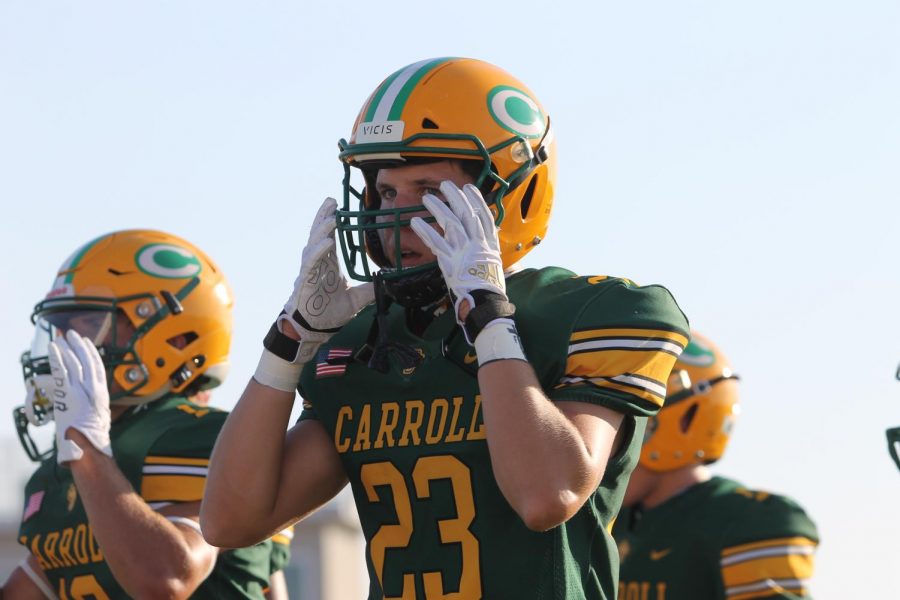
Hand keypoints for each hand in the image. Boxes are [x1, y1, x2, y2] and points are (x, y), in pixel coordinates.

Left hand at [47, 330, 112, 463]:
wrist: (88, 446)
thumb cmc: (92, 437)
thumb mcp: (99, 417)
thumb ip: (94, 405)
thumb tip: (90, 401)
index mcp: (102, 393)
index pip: (98, 367)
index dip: (92, 352)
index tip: (87, 342)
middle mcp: (93, 388)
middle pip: (87, 360)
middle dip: (79, 346)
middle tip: (72, 334)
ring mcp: (80, 390)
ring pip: (74, 363)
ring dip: (67, 348)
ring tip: (61, 338)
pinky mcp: (67, 393)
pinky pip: (61, 370)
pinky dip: (56, 357)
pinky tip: (53, 347)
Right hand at [278, 197, 374, 361]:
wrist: (313, 330)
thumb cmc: (329, 312)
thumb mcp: (356, 300)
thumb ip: (370, 290)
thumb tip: (387, 283)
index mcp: (328, 263)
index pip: (329, 237)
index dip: (332, 221)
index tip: (338, 206)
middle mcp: (317, 262)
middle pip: (319, 233)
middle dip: (324, 216)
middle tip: (332, 200)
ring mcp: (310, 270)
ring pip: (314, 244)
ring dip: (323, 229)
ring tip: (333, 217)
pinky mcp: (306, 281)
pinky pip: (312, 262)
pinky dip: (319, 251)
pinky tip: (328, 241)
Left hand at [410, 181, 513, 343]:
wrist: (485, 303)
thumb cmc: (489, 288)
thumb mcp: (494, 265)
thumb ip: (487, 250)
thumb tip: (488, 240)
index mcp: (489, 244)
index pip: (484, 216)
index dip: (476, 200)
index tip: (468, 187)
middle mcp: (477, 244)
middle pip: (466, 214)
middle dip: (455, 197)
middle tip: (445, 185)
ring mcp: (463, 252)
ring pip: (450, 224)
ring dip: (438, 209)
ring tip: (427, 198)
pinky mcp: (450, 262)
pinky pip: (436, 243)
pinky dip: (425, 231)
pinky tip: (415, 222)